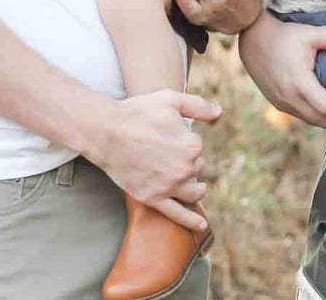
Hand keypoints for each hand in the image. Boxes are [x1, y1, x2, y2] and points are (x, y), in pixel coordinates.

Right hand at [84, 90, 219, 231]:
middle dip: (186, 162)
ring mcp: (168, 186)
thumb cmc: (138, 112)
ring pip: (193, 192)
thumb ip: (198, 106)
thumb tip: (219, 113)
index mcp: (192, 145)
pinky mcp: (153, 198)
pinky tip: (201, 226)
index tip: (168, 135)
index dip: (184, 140)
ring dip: (195, 188)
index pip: (198, 148)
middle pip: (196, 169)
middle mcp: (184, 169)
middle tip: (167, 154)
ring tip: (194, 186)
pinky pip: (177, 214)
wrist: (106, 132)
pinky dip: (191, 221)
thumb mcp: (170, 100)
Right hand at [237, 13, 325, 127]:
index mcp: (298, 82)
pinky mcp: (278, 103)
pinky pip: (302, 116)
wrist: (253, 40)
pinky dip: (317, 115)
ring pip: (312, 121)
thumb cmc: (283, 36)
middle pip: (321, 121)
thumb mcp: (308, 33)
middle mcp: (289, 97)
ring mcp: (282, 103)